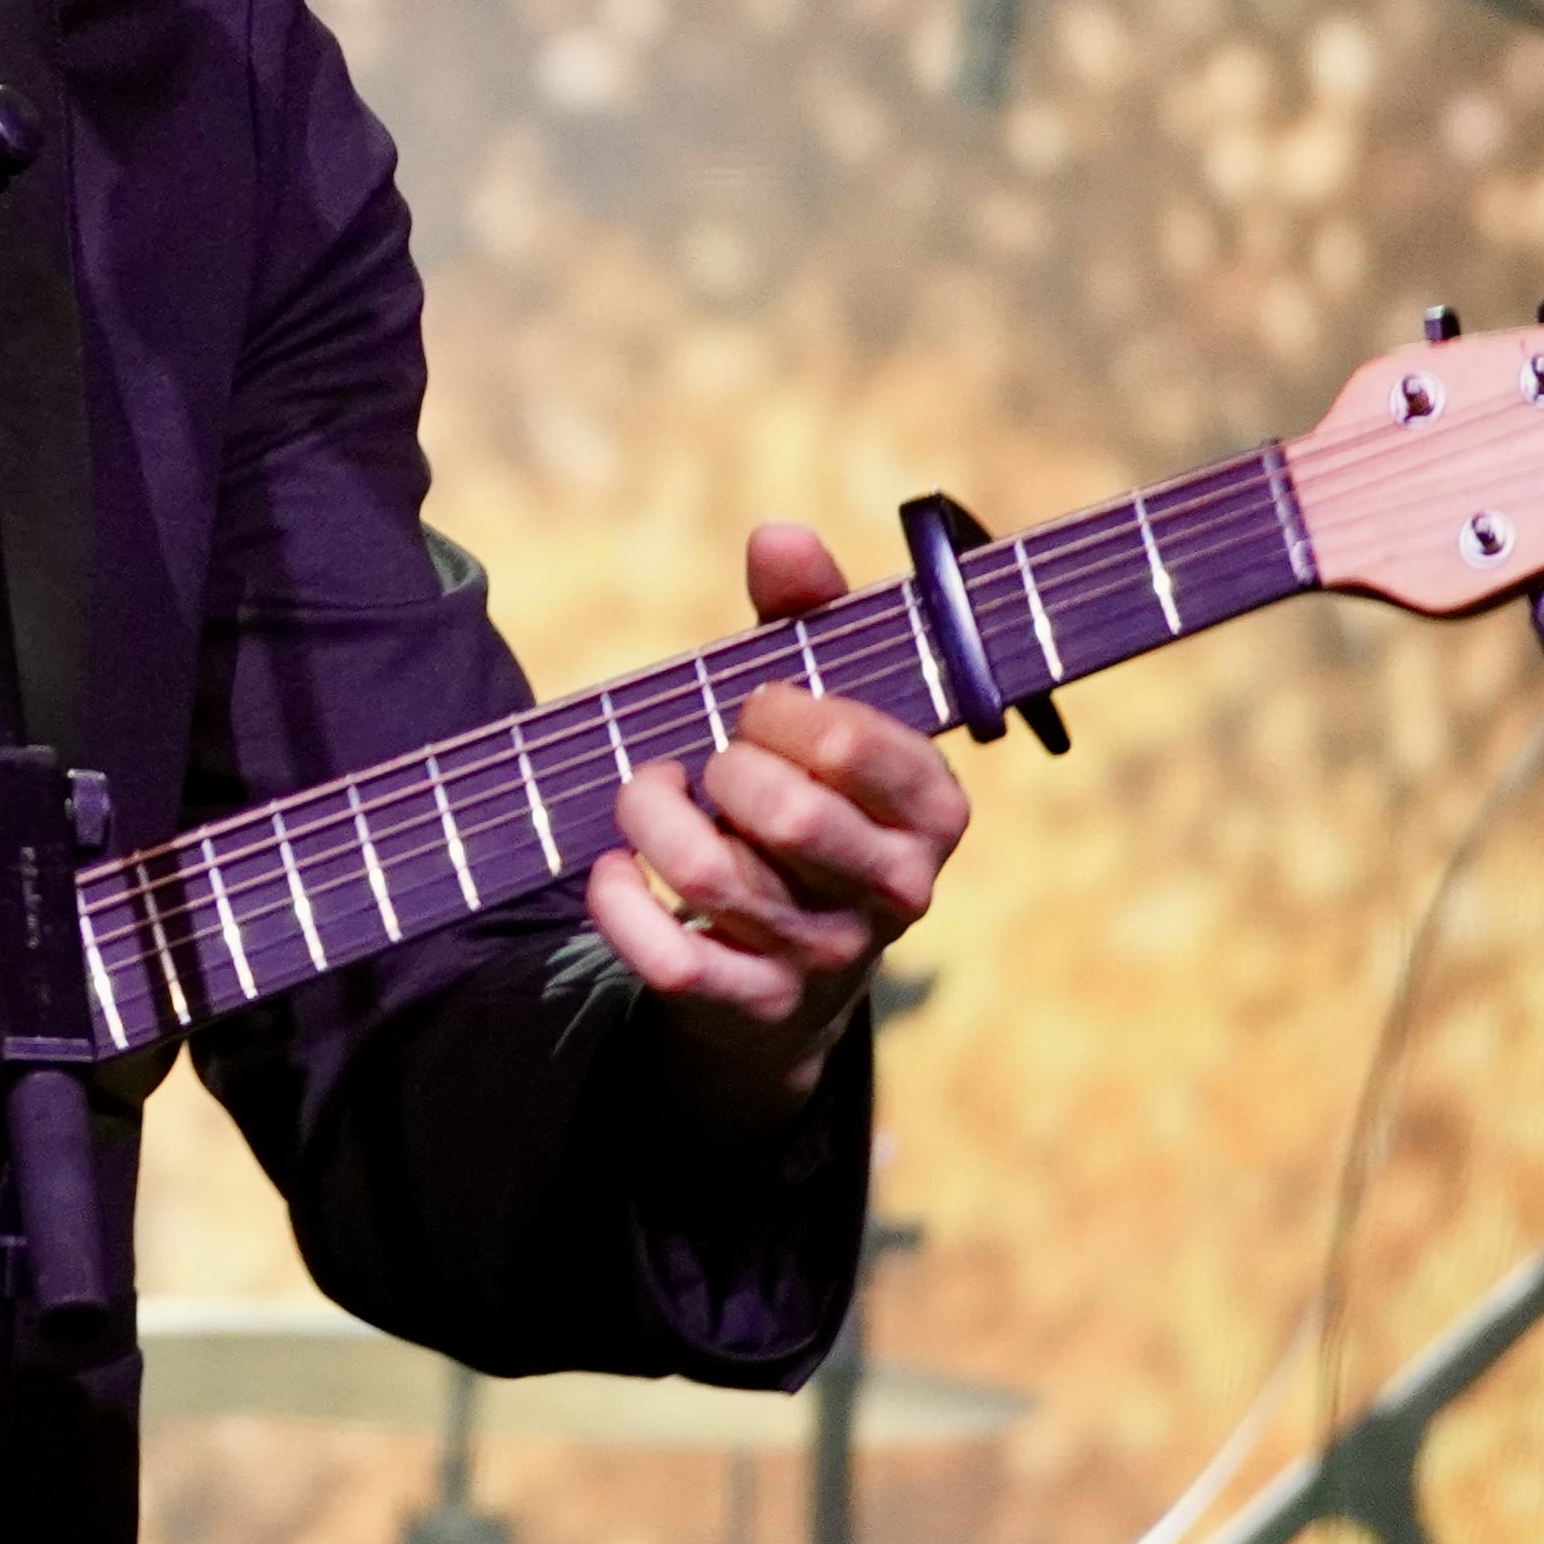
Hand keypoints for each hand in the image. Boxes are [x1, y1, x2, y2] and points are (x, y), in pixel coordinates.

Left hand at [585, 521, 964, 1119]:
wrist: (792, 970)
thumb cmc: (808, 799)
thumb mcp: (822, 704)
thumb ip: (808, 615)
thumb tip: (777, 536)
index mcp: (934, 805)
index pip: (847, 743)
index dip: (776, 710)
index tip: (754, 707)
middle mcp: (899, 890)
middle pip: (784, 812)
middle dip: (716, 766)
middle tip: (703, 759)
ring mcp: (832, 958)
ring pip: (711, 875)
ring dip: (649, 817)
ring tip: (646, 796)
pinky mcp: (759, 1007)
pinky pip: (669, 958)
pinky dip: (617, 905)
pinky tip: (609, 870)